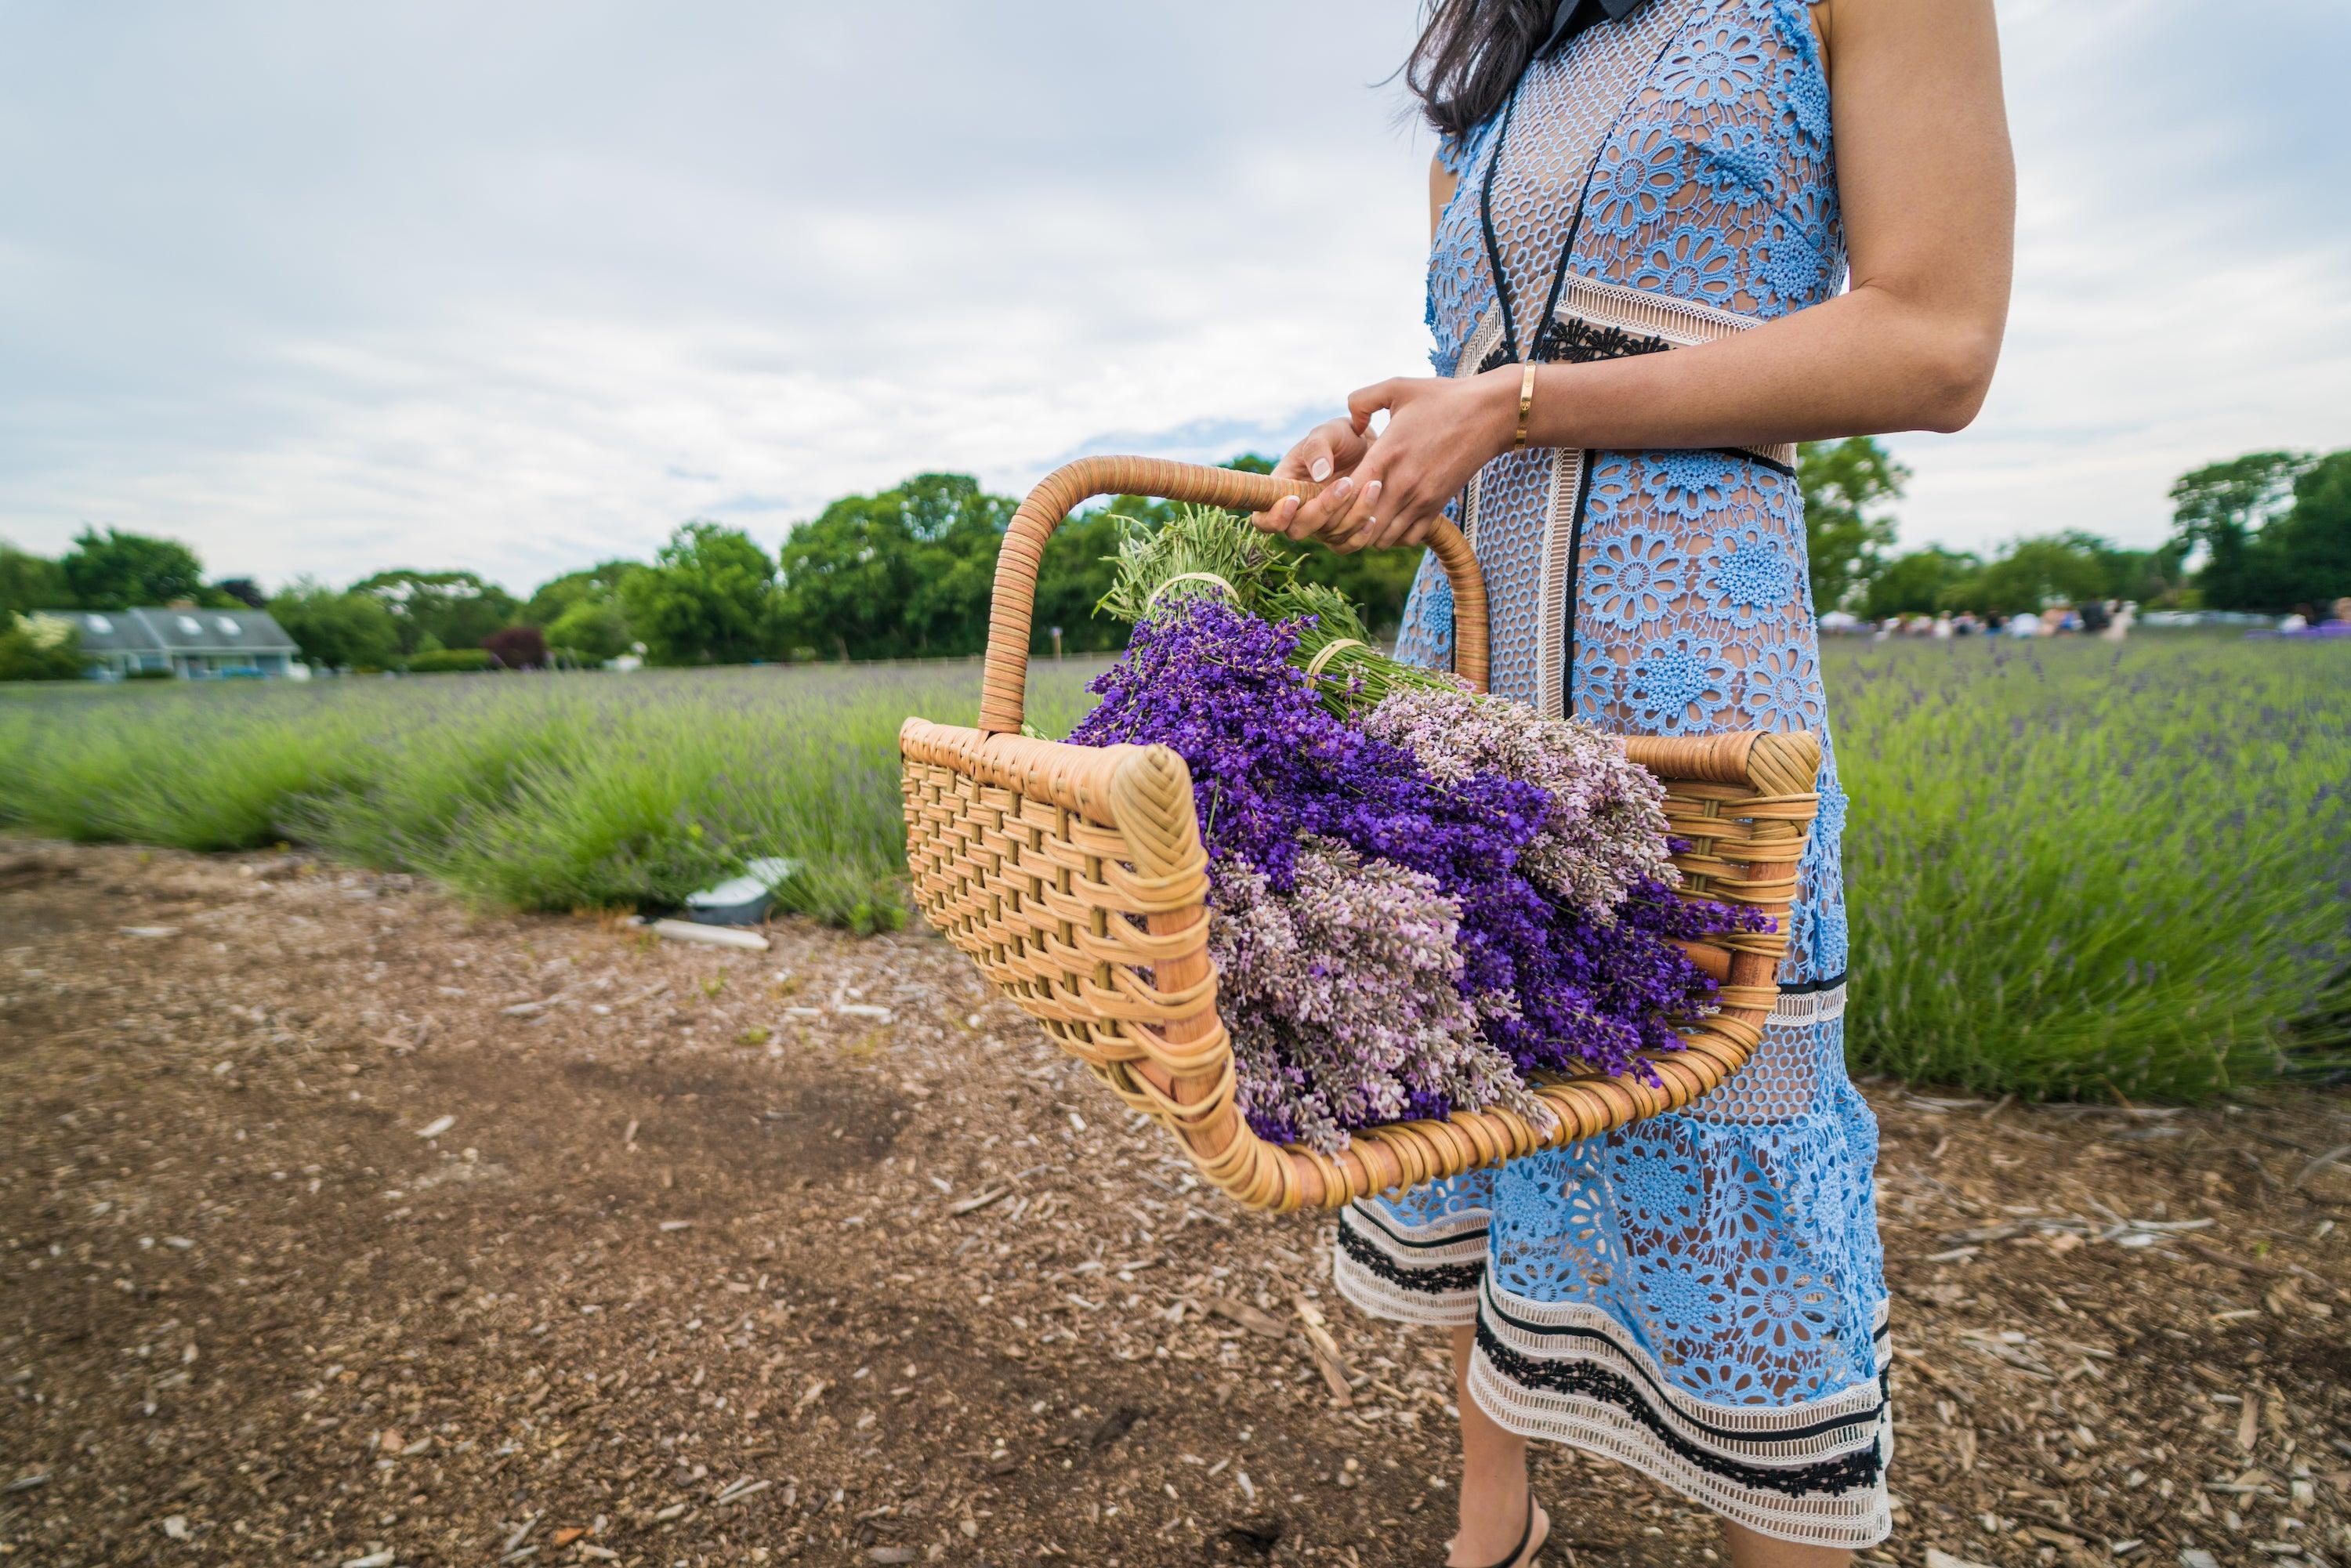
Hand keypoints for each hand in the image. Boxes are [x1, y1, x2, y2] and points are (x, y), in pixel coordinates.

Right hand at [1248, 417, 1368, 539]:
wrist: (1369, 447)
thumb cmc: (1341, 437)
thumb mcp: (1328, 432)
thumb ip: (1318, 447)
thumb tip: (1319, 474)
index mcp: (1282, 489)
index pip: (1263, 519)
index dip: (1274, 517)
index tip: (1294, 499)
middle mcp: (1298, 513)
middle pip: (1298, 531)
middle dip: (1323, 510)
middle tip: (1347, 483)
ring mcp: (1320, 526)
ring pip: (1328, 537)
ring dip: (1352, 515)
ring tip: (1373, 485)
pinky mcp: (1341, 533)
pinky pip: (1347, 546)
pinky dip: (1361, 535)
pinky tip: (1373, 517)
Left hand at [1318, 369, 1519, 551]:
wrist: (1489, 414)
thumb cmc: (1442, 398)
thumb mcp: (1398, 387)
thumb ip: (1362, 400)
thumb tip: (1350, 423)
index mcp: (1386, 454)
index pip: (1345, 495)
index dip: (1330, 500)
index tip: (1329, 491)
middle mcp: (1402, 483)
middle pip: (1359, 525)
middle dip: (1343, 522)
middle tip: (1339, 510)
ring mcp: (1421, 499)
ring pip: (1381, 538)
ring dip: (1367, 531)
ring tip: (1362, 516)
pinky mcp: (1436, 507)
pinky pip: (1407, 539)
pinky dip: (1393, 535)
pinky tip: (1388, 518)